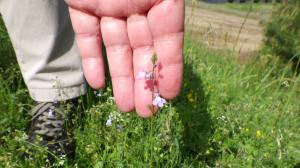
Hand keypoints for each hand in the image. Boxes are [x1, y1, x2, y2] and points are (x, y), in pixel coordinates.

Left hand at [65, 0, 183, 116]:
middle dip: (143, 81)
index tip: (169, 95)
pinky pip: (87, 36)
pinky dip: (91, 59)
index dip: (170, 68)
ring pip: (116, 47)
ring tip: (124, 106)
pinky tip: (97, 84)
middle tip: (145, 111)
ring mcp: (107, 7)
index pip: (169, 38)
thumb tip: (171, 35)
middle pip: (142, 49)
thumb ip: (167, 8)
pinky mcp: (81, 7)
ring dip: (120, 78)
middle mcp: (135, 6)